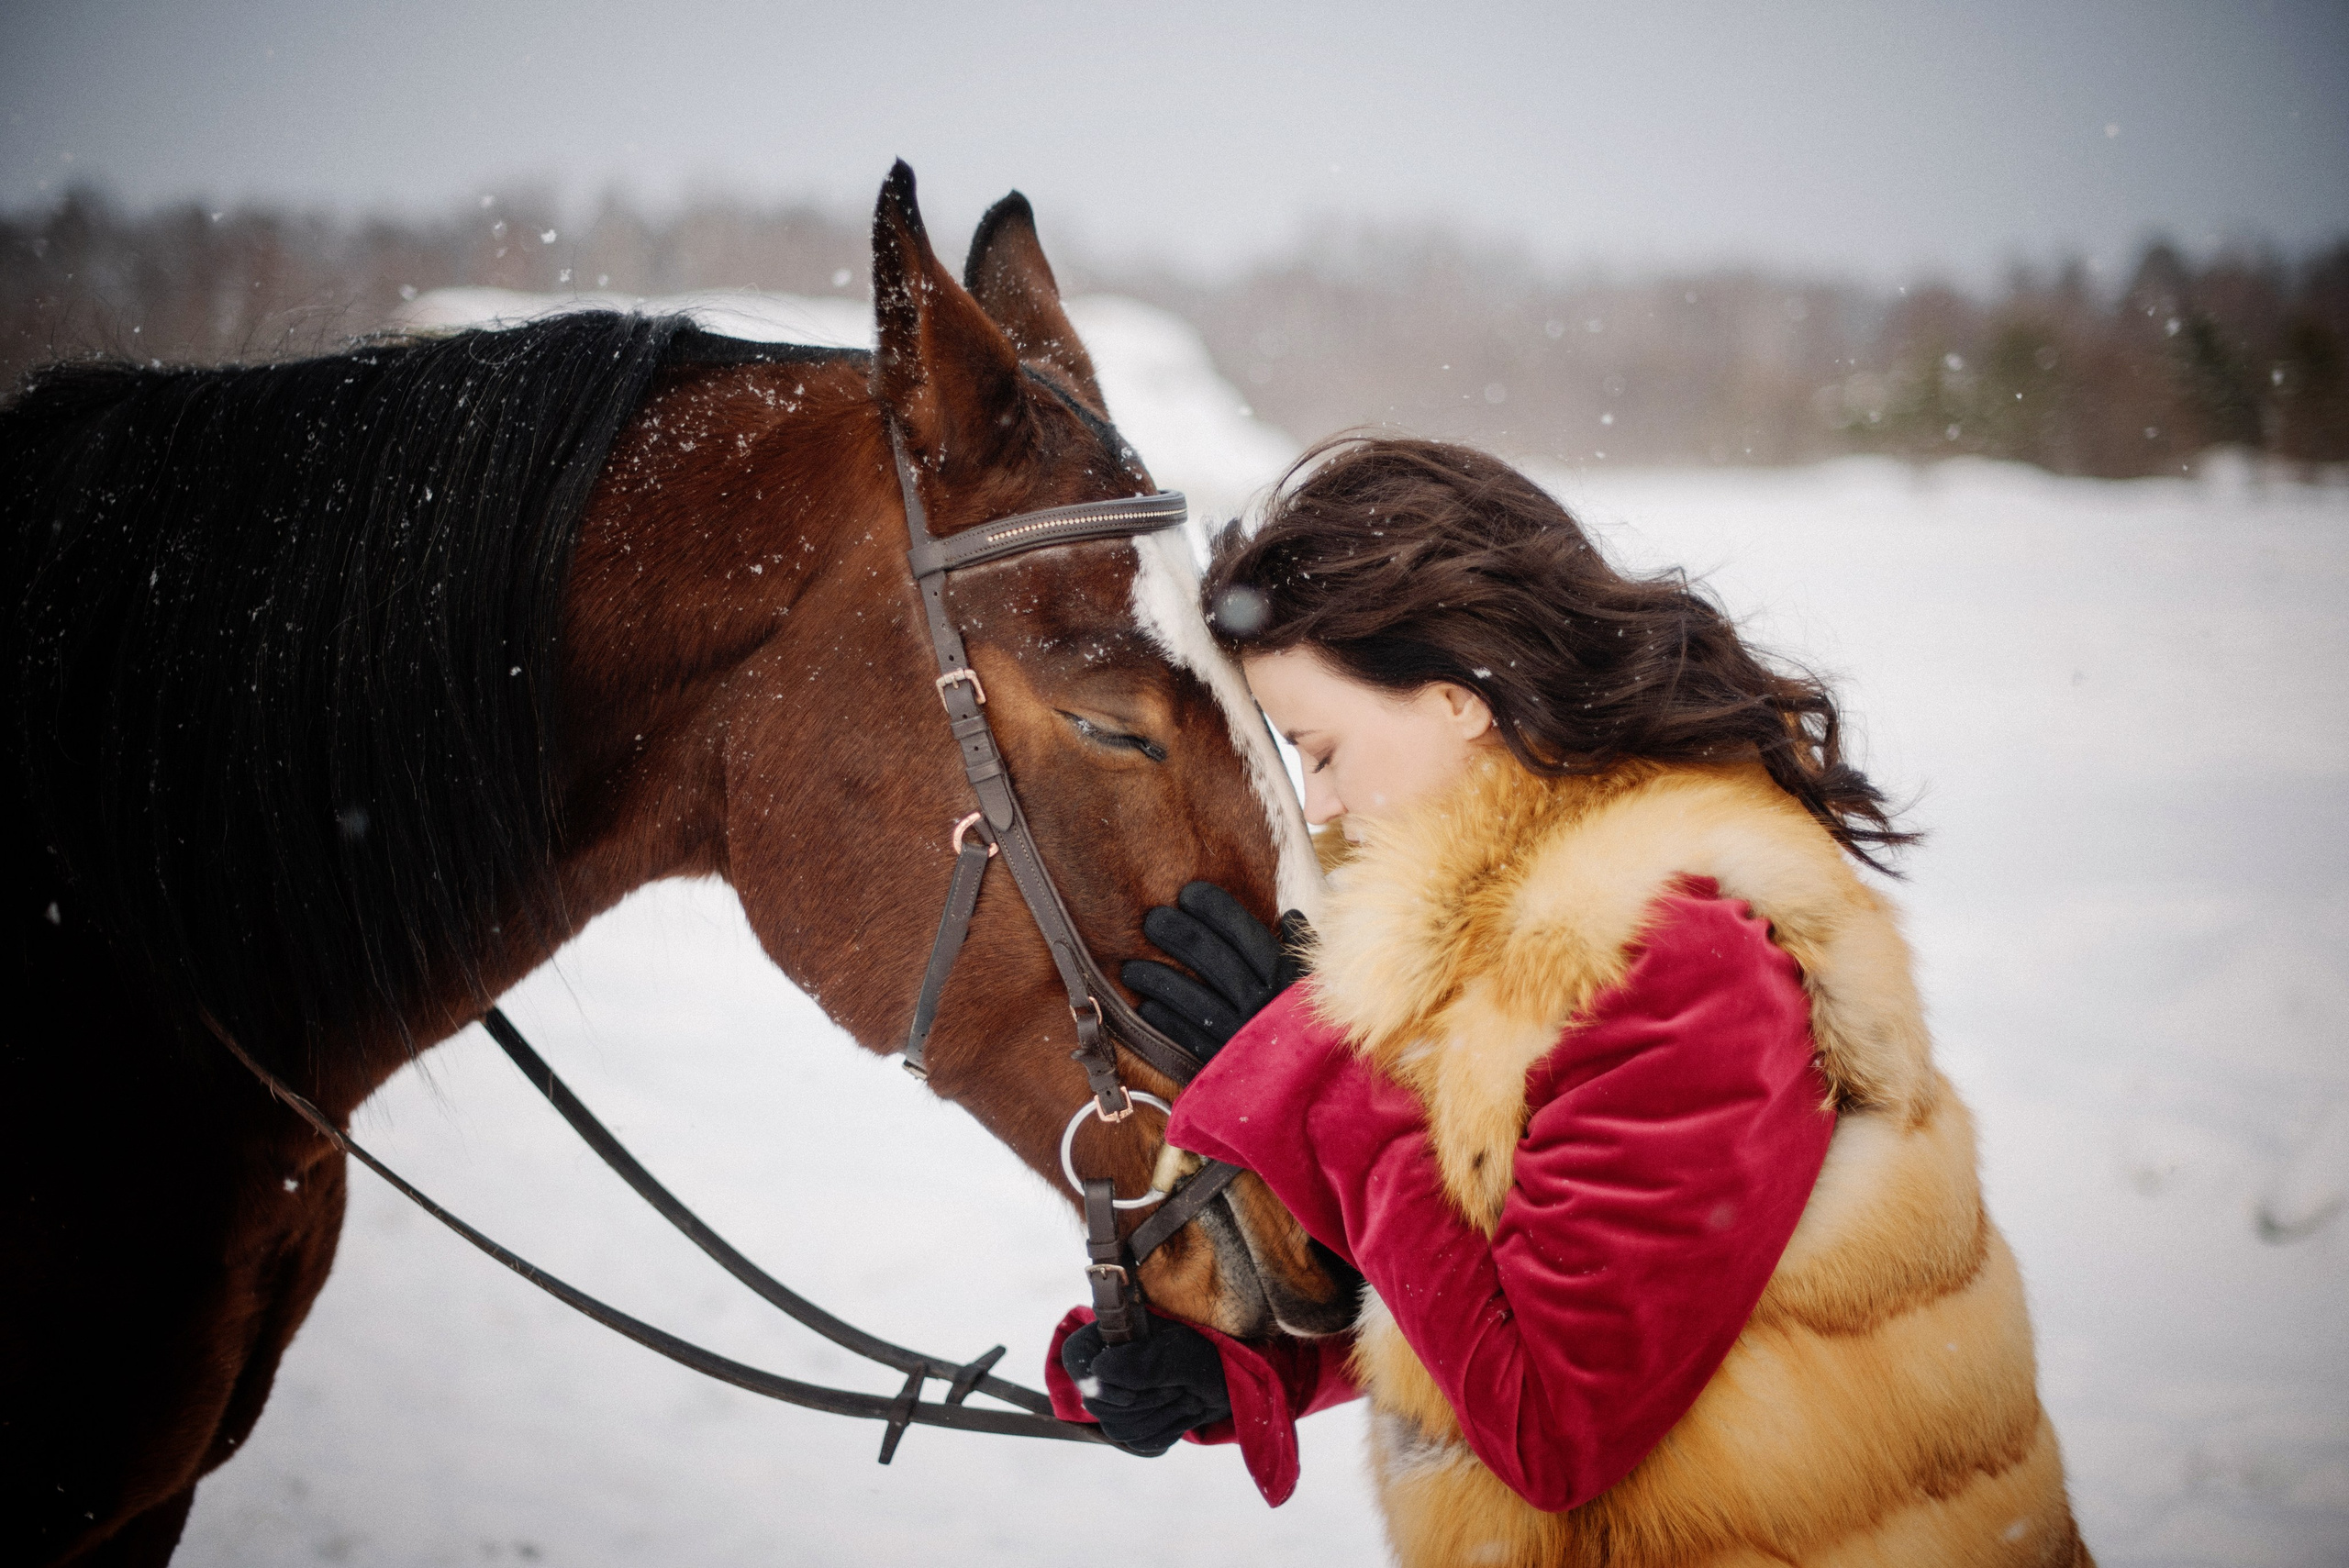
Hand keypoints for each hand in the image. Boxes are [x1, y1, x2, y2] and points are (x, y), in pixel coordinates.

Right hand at [1060, 1318, 1231, 1455]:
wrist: (1235, 1377)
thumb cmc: (1210, 1353)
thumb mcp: (1183, 1352)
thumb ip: (1144, 1362)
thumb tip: (1100, 1371)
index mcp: (1114, 1335)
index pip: (1075, 1356)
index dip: (1093, 1380)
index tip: (1130, 1393)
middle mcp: (1111, 1366)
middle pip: (1096, 1404)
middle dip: (1144, 1403)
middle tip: (1178, 1387)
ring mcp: (1122, 1397)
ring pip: (1117, 1428)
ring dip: (1160, 1417)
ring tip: (1187, 1397)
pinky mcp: (1138, 1422)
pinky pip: (1138, 1442)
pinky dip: (1167, 1431)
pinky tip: (1185, 1413)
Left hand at [1120, 882, 1311, 1060]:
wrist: (1319, 1091)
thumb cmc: (1316, 1029)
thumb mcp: (1318, 987)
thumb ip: (1304, 952)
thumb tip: (1291, 915)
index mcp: (1287, 980)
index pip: (1247, 934)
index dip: (1217, 910)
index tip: (1190, 893)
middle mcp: (1264, 1004)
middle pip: (1215, 959)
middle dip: (1180, 935)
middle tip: (1152, 919)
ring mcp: (1244, 1034)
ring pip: (1195, 1000)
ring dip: (1159, 980)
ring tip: (1131, 968)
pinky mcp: (1228, 1064)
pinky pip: (1191, 1039)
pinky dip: (1167, 1022)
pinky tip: (1145, 1007)